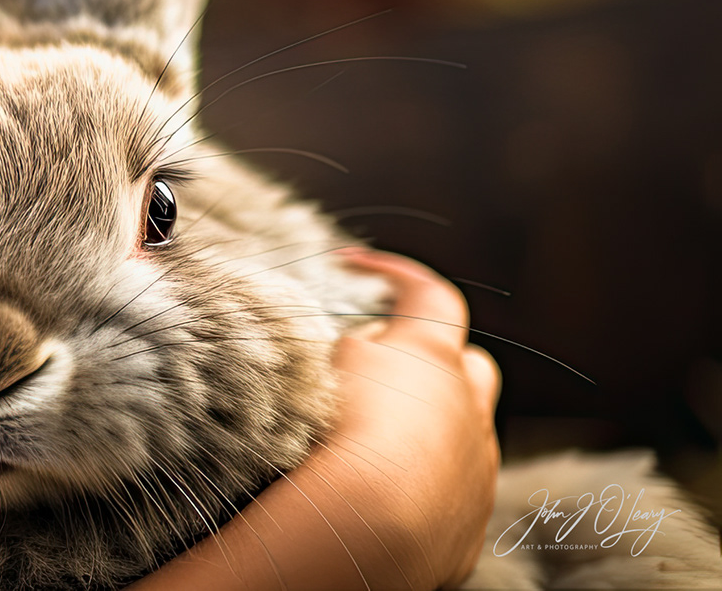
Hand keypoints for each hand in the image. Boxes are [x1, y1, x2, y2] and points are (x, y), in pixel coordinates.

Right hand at [130, 248, 502, 590]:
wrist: (364, 533)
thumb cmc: (332, 439)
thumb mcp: (321, 363)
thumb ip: (341, 344)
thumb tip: (353, 343)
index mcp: (429, 358)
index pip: (428, 294)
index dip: (391, 271)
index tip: (350, 263)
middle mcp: (467, 411)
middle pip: (468, 367)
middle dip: (429, 363)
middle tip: (377, 372)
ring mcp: (475, 471)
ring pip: (464, 435)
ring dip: (426, 429)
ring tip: (370, 444)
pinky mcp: (468, 527)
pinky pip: (450, 495)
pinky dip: (421, 486)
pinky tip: (375, 497)